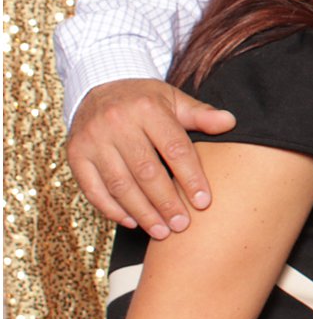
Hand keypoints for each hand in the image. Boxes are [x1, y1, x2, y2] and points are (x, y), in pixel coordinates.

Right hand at [66, 79, 234, 237]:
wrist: (98, 86)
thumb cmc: (145, 100)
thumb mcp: (174, 100)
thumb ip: (201, 114)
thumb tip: (230, 122)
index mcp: (147, 109)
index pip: (175, 149)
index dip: (191, 178)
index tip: (204, 202)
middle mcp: (117, 123)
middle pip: (146, 171)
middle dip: (166, 203)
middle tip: (182, 225)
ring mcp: (93, 140)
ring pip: (120, 184)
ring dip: (142, 212)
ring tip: (162, 231)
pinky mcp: (75, 155)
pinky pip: (93, 189)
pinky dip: (112, 209)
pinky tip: (132, 222)